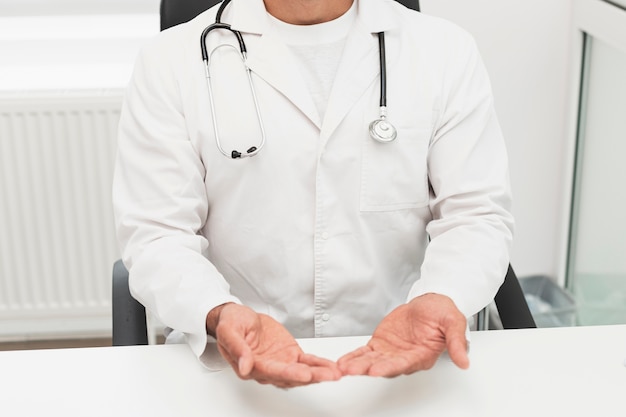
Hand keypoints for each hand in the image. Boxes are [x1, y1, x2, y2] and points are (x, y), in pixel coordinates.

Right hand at [208, 303, 341, 387]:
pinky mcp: (290, 355)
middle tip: (329, 375)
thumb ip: (237, 348)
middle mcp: (267, 369)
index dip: (289, 373)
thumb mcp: (229, 330)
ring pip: (302, 372)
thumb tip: (244, 367)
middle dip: (312, 376)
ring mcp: (280, 364)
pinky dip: (320, 364)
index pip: (271, 372)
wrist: (241, 317)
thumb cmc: (232, 323)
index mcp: (250, 366)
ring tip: (335, 373)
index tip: (304, 373)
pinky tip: (332, 367)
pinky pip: (307, 361)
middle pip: (291, 376)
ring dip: (319, 373)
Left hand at [338, 293, 468, 376]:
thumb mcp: (453, 322)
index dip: (390, 367)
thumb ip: (457, 342)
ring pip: (371, 361)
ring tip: (343, 367)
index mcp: (422, 355)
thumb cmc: (442, 311)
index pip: (404, 364)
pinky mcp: (380, 345)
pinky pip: (364, 353)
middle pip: (384, 366)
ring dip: (357, 365)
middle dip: (367, 368)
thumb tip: (465, 362)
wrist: (430, 302)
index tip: (377, 369)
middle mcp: (405, 358)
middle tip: (353, 370)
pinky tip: (343, 362)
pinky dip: (353, 357)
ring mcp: (391, 353)